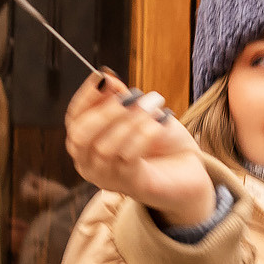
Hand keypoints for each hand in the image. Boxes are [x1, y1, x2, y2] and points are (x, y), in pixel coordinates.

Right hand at [65, 72, 216, 228]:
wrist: (188, 166)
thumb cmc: (159, 138)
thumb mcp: (139, 112)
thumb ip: (121, 98)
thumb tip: (107, 79)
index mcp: (87, 141)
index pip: (74, 118)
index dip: (86, 97)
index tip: (103, 78)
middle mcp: (89, 162)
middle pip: (81, 136)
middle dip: (104, 112)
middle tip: (130, 97)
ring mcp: (107, 177)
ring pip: (105, 148)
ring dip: (130, 122)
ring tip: (153, 105)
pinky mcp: (130, 185)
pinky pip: (128, 158)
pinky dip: (143, 136)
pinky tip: (159, 123)